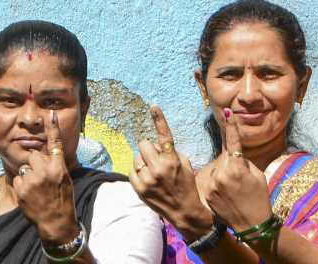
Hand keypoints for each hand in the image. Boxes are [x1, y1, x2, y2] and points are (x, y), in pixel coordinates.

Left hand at [13, 110, 78, 243]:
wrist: (56, 223)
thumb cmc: (63, 200)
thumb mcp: (65, 179)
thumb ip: (55, 164)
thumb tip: (47, 152)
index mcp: (59, 168)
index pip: (55, 144)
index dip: (53, 127)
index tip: (50, 113)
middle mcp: (45, 171)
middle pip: (34, 154)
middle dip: (36, 162)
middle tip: (42, 177)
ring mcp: (32, 180)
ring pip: (25, 167)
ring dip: (28, 175)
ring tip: (37, 189)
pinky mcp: (21, 188)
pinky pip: (18, 179)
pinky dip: (21, 185)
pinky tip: (30, 195)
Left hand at [129, 106, 214, 240]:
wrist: (185, 212)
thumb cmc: (186, 185)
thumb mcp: (185, 165)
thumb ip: (170, 152)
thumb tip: (155, 144)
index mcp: (172, 160)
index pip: (165, 136)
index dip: (159, 119)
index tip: (153, 106)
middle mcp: (158, 168)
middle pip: (143, 144)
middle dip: (149, 148)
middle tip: (156, 158)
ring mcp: (147, 179)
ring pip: (137, 157)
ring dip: (143, 161)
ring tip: (154, 173)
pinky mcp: (139, 188)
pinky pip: (131, 170)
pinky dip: (138, 172)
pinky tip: (148, 179)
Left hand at [203, 109, 272, 231]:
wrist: (253, 225)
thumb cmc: (259, 198)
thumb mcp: (257, 176)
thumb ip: (243, 162)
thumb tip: (233, 154)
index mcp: (237, 167)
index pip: (233, 142)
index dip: (231, 127)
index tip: (227, 113)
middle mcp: (222, 173)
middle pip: (224, 160)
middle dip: (230, 166)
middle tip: (239, 182)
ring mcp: (212, 183)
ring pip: (216, 171)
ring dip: (222, 176)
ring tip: (233, 193)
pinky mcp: (206, 192)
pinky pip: (210, 181)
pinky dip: (217, 185)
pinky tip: (226, 198)